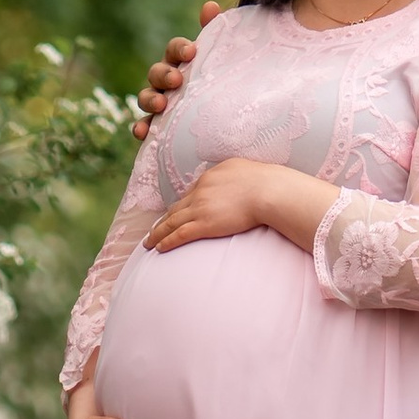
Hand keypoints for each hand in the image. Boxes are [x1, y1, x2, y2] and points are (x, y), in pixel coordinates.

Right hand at [132, 0, 222, 138]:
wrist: (226, 116)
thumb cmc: (222, 79)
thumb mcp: (222, 57)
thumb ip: (217, 32)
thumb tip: (209, 5)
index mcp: (181, 60)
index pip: (175, 48)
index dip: (180, 48)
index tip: (192, 51)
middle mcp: (166, 79)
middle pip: (156, 71)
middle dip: (164, 75)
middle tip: (177, 80)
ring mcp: (160, 102)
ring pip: (146, 97)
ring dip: (150, 99)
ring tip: (161, 105)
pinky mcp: (158, 125)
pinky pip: (144, 125)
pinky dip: (140, 128)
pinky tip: (142, 133)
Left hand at [142, 155, 326, 252]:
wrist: (268, 191)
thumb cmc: (266, 182)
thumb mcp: (247, 170)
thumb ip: (237, 176)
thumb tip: (241, 181)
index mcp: (211, 176)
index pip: (192, 192)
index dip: (182, 204)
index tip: (176, 213)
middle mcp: (200, 190)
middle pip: (176, 207)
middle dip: (164, 218)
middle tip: (155, 228)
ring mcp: (200, 207)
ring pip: (171, 221)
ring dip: (157, 233)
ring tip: (149, 242)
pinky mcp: (203, 224)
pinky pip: (179, 234)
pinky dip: (166, 241)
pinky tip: (158, 248)